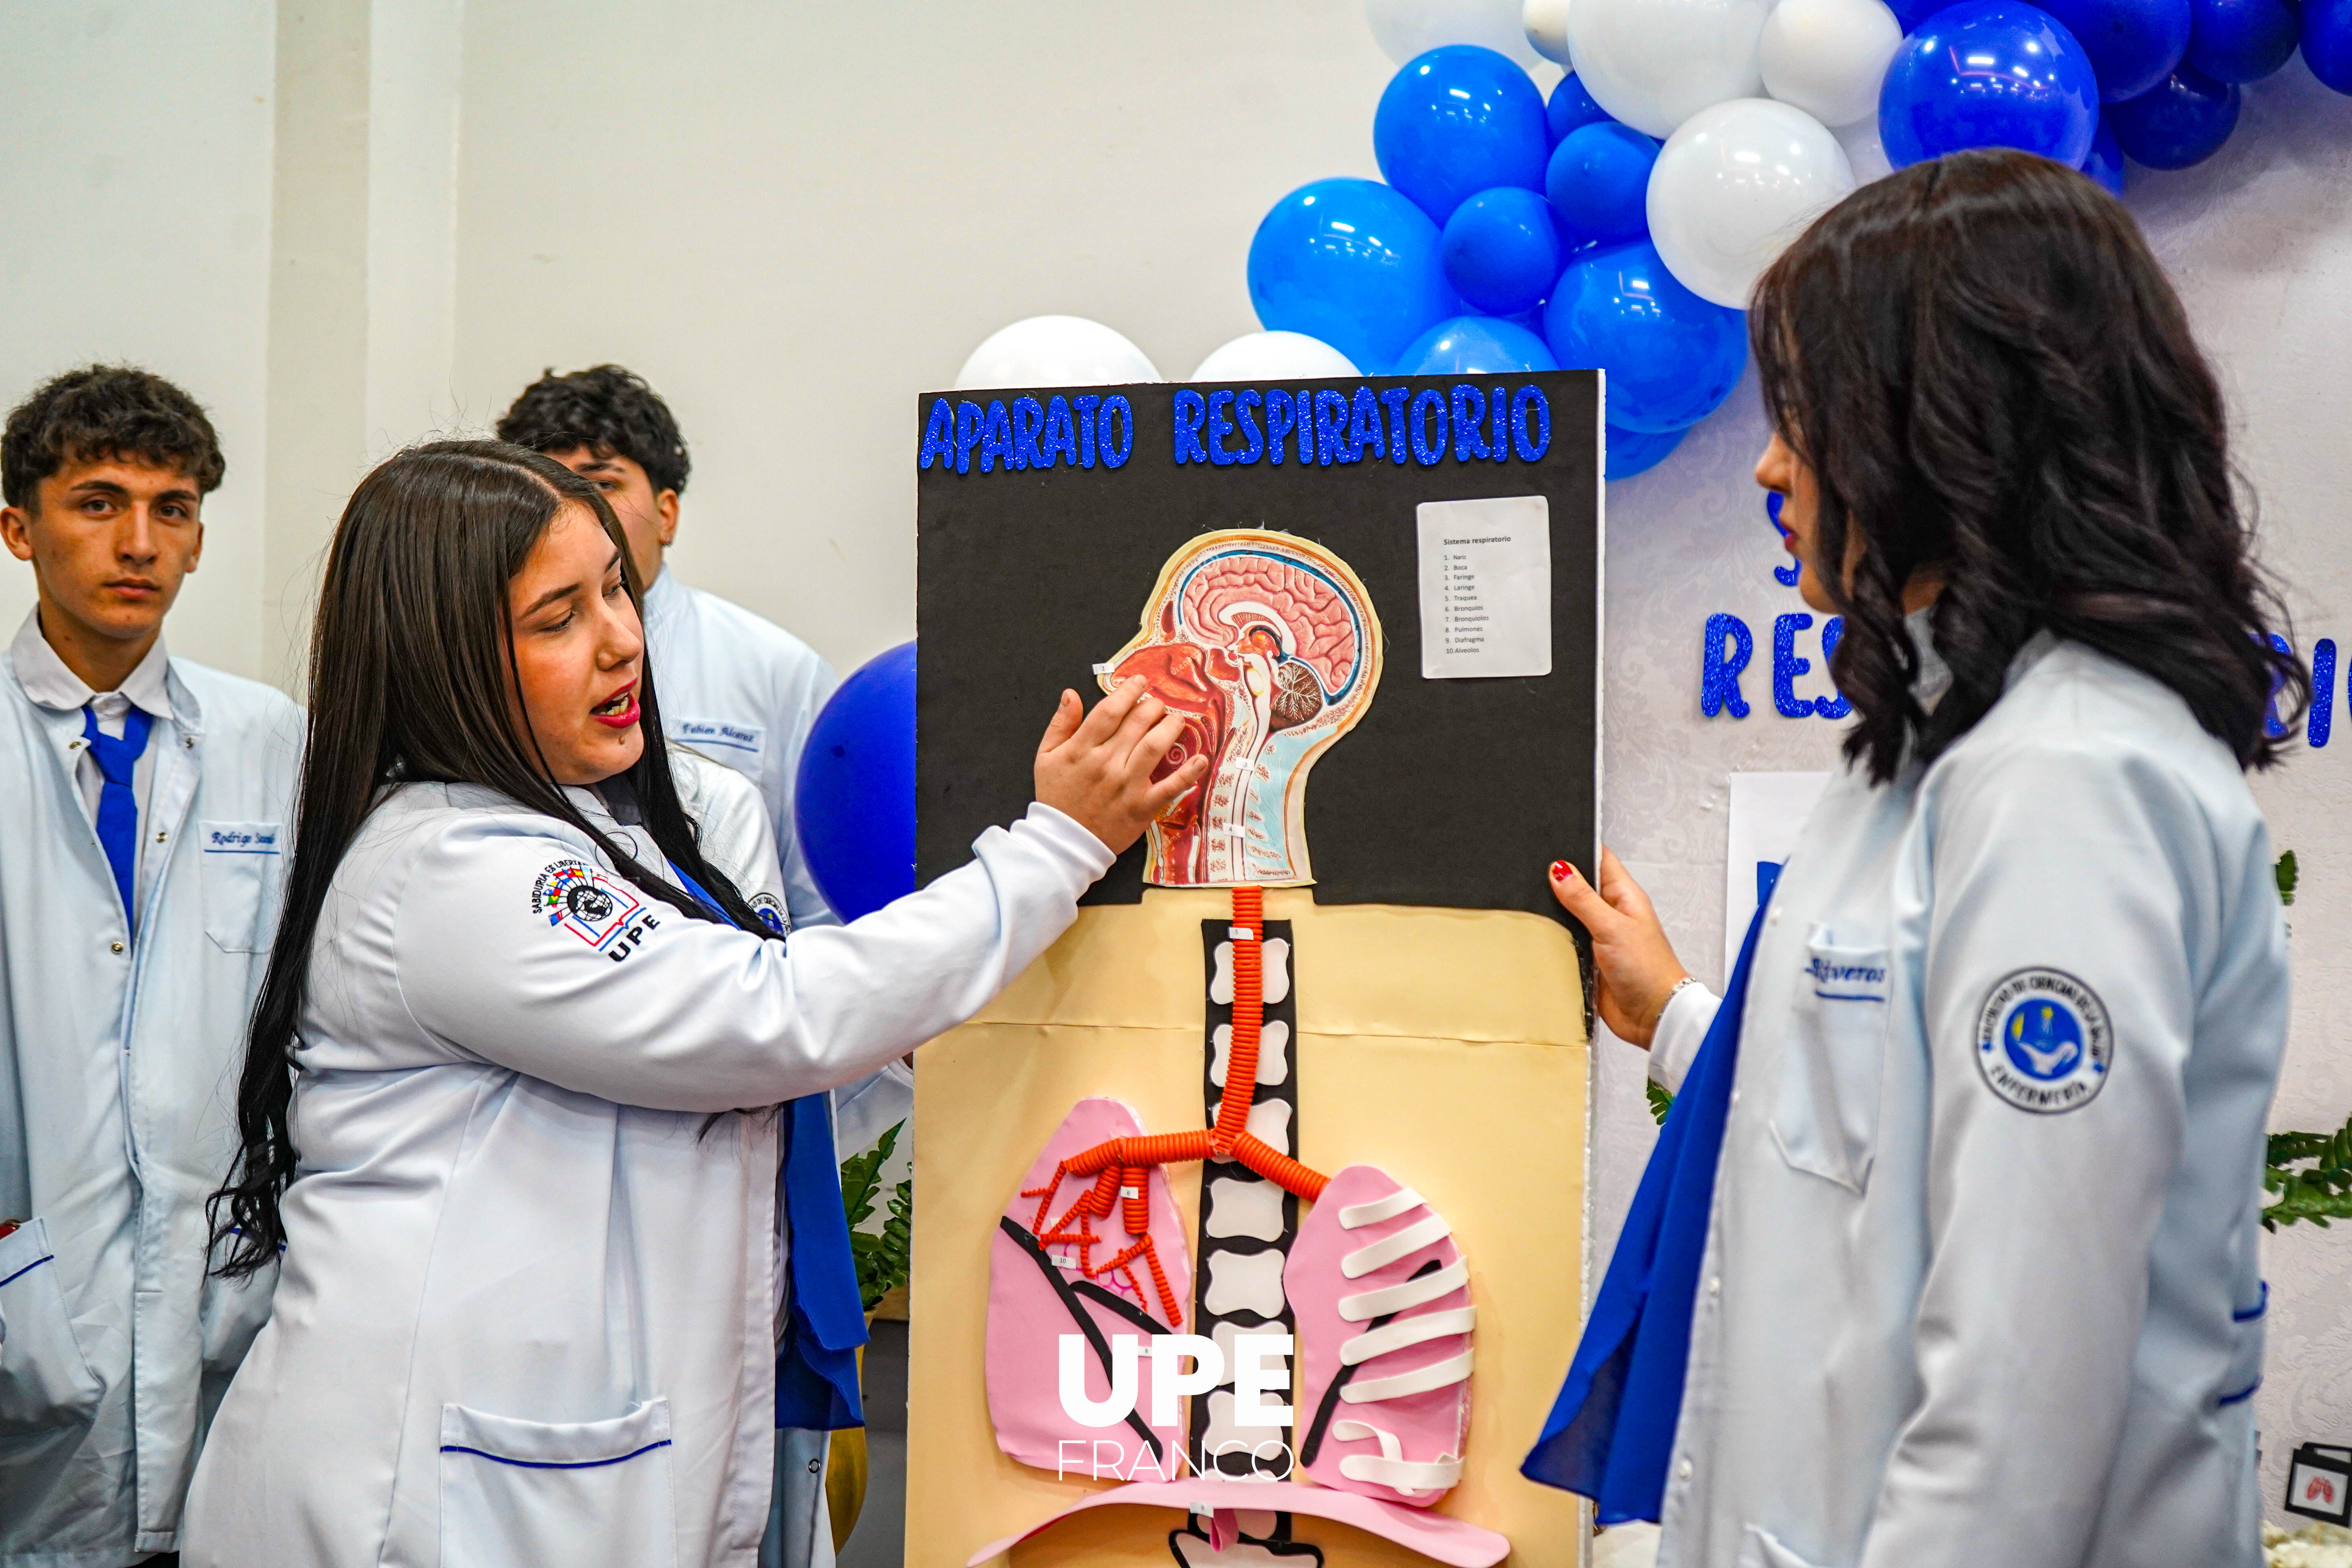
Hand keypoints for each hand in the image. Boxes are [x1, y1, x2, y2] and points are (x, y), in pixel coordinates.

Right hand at [1034, 678, 1208, 854]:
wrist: (1065, 842)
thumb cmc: (1057, 797)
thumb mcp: (1046, 757)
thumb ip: (1060, 724)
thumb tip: (1071, 693)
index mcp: (1082, 749)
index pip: (1109, 711)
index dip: (1127, 692)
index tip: (1139, 682)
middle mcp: (1106, 763)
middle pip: (1136, 723)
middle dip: (1151, 706)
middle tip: (1157, 703)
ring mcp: (1126, 785)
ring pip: (1154, 746)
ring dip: (1170, 727)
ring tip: (1176, 720)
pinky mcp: (1142, 806)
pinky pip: (1170, 787)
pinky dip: (1188, 773)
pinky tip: (1201, 758)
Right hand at [1549, 847, 1690, 1047]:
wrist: (1653, 1016)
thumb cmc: (1649, 971)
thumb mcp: (1612, 927)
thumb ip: (1583, 899)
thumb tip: (1559, 870)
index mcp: (1624, 896)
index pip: (1600, 859)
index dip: (1578, 848)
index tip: (1552, 844)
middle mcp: (1612, 914)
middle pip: (1579, 887)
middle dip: (1558, 884)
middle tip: (1536, 881)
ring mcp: (1600, 937)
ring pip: (1569, 916)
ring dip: (1556, 917)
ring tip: (1539, 912)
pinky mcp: (1589, 960)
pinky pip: (1566, 944)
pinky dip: (1555, 943)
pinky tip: (1543, 940)